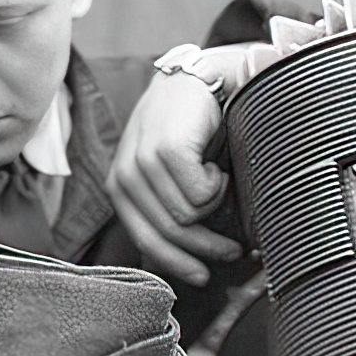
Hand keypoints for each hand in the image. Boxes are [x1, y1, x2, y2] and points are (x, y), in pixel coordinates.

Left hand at [108, 43, 275, 284]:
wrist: (205, 78)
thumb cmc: (194, 131)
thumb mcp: (173, 175)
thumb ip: (171, 210)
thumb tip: (186, 265)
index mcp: (121, 185)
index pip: (145, 240)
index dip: (177, 264)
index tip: (204, 277)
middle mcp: (125, 174)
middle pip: (170, 232)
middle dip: (206, 247)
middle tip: (234, 249)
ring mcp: (141, 160)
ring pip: (188, 215)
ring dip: (215, 204)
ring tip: (220, 181)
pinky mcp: (165, 149)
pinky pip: (200, 195)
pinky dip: (217, 184)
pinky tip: (216, 164)